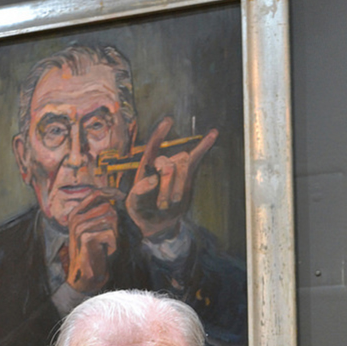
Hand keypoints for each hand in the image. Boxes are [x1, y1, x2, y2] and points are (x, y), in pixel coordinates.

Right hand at [66, 188, 122, 292]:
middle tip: (108, 238)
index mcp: (76, 212)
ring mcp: (79, 227)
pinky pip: (110, 233)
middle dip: (115, 223)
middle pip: (108, 207)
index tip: (122, 195)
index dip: (110, 192)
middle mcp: (75, 217)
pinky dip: (112, 244)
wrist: (86, 274)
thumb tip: (116, 196)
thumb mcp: (95, 227)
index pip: (95, 193)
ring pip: (110, 220)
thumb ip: (101, 212)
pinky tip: (105, 251)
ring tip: (105, 245)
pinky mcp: (85, 237)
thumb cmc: (95, 250)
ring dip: (114, 235)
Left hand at [125, 117, 218, 238]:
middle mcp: (161, 165)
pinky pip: (196, 159)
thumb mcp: (133, 205)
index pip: (152, 148)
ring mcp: (175, 170)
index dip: (160, 135)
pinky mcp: (187, 177)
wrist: (155, 223)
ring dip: (177, 188)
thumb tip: (153, 179)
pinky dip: (204, 147)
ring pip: (183, 169)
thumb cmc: (141, 211)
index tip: (169, 121)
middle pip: (168, 165)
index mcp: (146, 168)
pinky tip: (213, 133)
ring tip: (171, 204)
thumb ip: (139, 192)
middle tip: (162, 205)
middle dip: (167, 186)